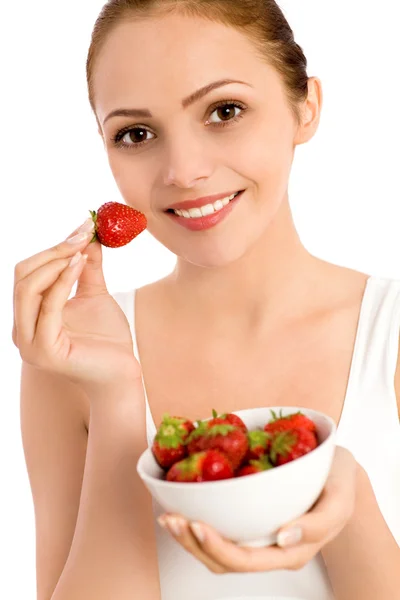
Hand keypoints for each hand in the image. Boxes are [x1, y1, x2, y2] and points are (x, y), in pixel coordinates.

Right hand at [13, 218, 141, 394]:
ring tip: (83, 247)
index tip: (83, 227)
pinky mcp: (44, 351)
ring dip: (56, 262)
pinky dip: (62, 281)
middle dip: (53, 251)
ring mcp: (29, 342)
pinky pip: (48, 307)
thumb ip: (87, 268)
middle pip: (23, 276)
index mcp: (28, 316)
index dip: (53, 247)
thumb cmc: (107, 338)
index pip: (27, 272)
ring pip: (28, 289)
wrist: (122, 372)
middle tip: (83, 234)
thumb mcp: (94, 294)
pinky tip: (81, 263)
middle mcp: (22, 329)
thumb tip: (89, 236)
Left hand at [157, 445, 356, 573]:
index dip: (216, 547)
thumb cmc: (339, 486)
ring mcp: (256, 537)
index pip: (246, 560)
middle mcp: (268, 550)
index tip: (197, 523)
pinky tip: (183, 506)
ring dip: (188, 536)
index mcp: (289, 551)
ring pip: (216, 551)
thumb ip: (319, 523)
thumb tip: (283, 536)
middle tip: (172, 518)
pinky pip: (220, 530)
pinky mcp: (249, 521)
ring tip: (169, 516)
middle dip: (192, 543)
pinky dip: (197, 521)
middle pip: (223, 561)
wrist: (339, 476)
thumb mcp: (340, 501)